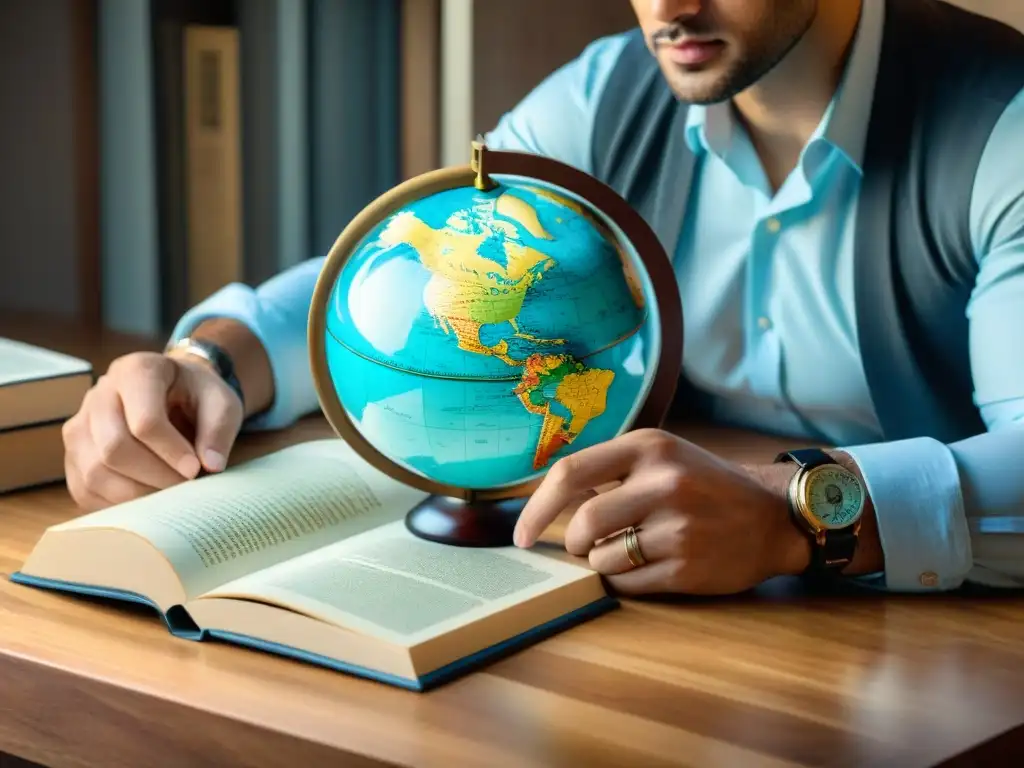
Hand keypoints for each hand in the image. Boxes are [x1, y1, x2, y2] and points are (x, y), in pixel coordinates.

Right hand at [62, 351, 243, 510]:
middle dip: (155, 477)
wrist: (174, 393)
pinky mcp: (73, 456)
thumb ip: (219, 430)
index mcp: (136, 371)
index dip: (171, 452)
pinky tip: (148, 501)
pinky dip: (118, 505)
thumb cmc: (197, 396)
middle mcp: (98, 395)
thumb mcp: (221, 402)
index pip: (145, 421)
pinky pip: (86, 490)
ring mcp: (78, 426)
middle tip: (185, 488)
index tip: (196, 470)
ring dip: (137, 495)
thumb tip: (211, 466)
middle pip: (114, 449)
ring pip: (95, 473)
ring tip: (170, 496)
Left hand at [512, 428, 810, 594]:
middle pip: (583, 524)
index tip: (521, 534)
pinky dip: (624, 581)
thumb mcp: (661, 458)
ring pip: (602, 559)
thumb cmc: (704, 486)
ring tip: (633, 549)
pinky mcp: (687, 568)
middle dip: (577, 542)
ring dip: (604, 562)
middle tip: (591, 544)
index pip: (570, 474)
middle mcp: (664, 483)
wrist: (772, 517)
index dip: (536, 508)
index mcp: (649, 447)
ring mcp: (678, 528)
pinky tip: (650, 566)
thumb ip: (608, 472)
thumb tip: (542, 504)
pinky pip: (626, 584)